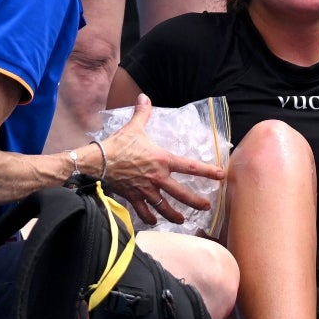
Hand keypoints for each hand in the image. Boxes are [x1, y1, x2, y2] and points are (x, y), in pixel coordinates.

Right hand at [101, 94, 225, 224]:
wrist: (98, 160)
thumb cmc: (118, 144)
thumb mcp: (134, 127)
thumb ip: (143, 113)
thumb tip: (144, 96)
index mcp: (162, 160)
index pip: (190, 167)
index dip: (207, 171)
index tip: (220, 176)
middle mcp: (157, 178)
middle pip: (181, 194)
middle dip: (195, 202)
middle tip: (205, 207)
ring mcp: (146, 190)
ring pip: (164, 207)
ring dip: (173, 215)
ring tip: (182, 221)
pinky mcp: (133, 197)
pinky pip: (143, 211)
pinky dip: (149, 218)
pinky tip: (153, 221)